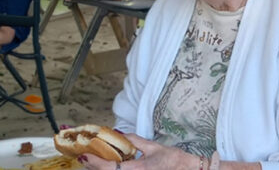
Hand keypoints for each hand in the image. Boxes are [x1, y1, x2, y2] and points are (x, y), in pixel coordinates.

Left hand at [80, 134, 197, 169]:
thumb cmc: (173, 159)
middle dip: (94, 166)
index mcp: (139, 169)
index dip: (96, 162)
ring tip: (92, 160)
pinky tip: (108, 164)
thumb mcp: (153, 147)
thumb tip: (119, 134)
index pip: (111, 168)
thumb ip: (135, 141)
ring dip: (101, 169)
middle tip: (84, 156)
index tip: (84, 156)